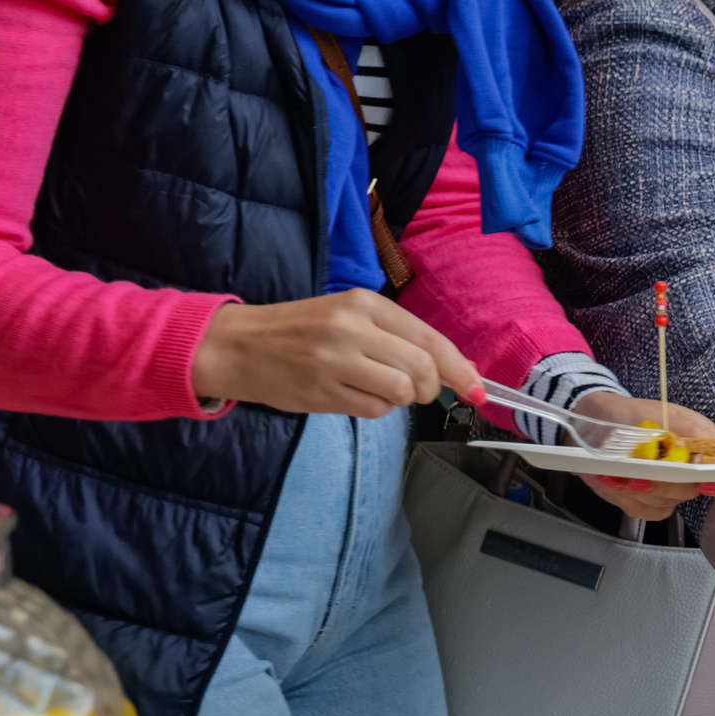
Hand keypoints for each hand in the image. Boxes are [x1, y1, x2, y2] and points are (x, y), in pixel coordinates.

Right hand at [191, 289, 478, 416]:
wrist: (235, 345)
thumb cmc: (298, 331)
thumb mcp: (349, 317)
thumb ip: (397, 337)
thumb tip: (453, 368)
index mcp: (365, 304)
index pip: (430, 340)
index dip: (460, 369)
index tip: (479, 389)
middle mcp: (353, 329)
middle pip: (422, 370)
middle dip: (430, 389)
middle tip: (417, 392)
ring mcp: (336, 361)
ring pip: (400, 393)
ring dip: (400, 400)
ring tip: (375, 389)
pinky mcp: (321, 392)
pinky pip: (372, 410)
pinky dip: (375, 410)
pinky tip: (352, 396)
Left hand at [571, 392, 714, 520]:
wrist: (598, 423)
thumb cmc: (634, 414)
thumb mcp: (665, 413)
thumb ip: (693, 431)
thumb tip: (713, 450)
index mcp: (704, 447)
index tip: (704, 483)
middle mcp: (691, 471)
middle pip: (692, 490)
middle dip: (664, 483)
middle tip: (640, 474)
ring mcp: (670, 489)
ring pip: (666, 503)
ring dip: (639, 489)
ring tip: (618, 471)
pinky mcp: (648, 501)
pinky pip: (646, 510)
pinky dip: (627, 497)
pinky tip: (615, 480)